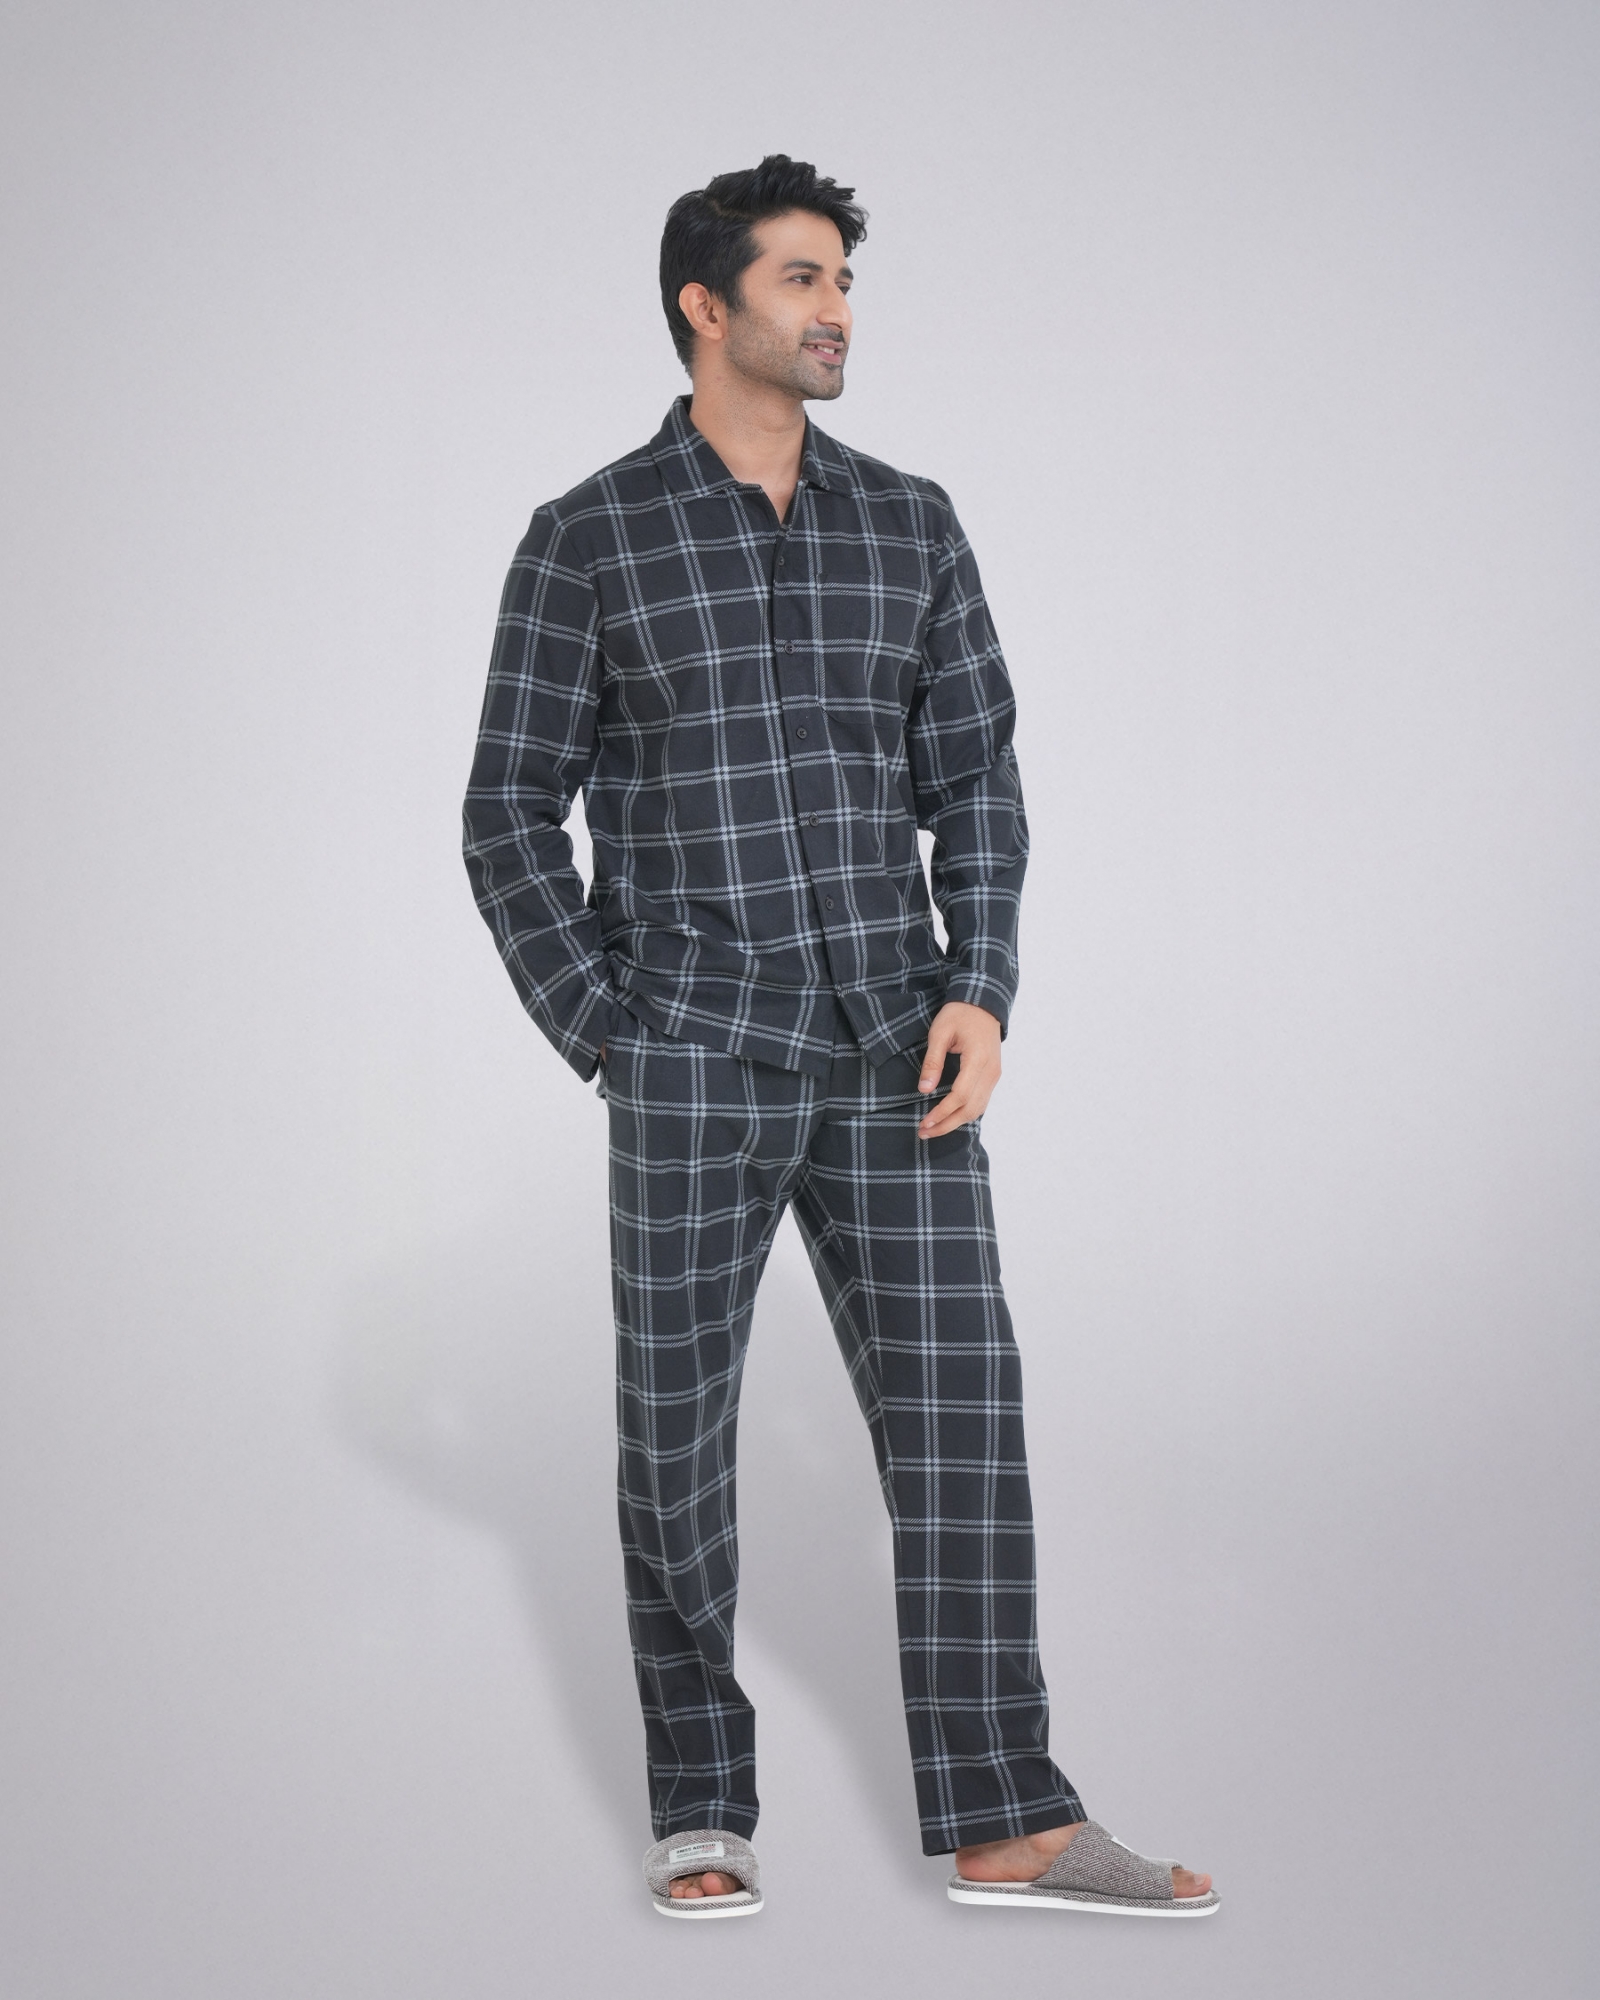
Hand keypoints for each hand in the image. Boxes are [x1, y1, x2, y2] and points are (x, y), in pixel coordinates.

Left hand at [916, 1001, 1001, 1138]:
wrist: (983, 1003)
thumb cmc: (959, 1014)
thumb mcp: (939, 1032)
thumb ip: (933, 1062)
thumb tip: (924, 1090)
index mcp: (978, 1059)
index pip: (960, 1095)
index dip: (942, 1112)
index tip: (924, 1122)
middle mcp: (991, 1071)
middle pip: (971, 1109)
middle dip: (946, 1124)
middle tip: (923, 1132)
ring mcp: (994, 1074)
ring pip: (978, 1109)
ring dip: (955, 1122)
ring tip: (933, 1129)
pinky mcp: (993, 1075)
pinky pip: (981, 1101)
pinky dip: (965, 1113)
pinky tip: (948, 1117)